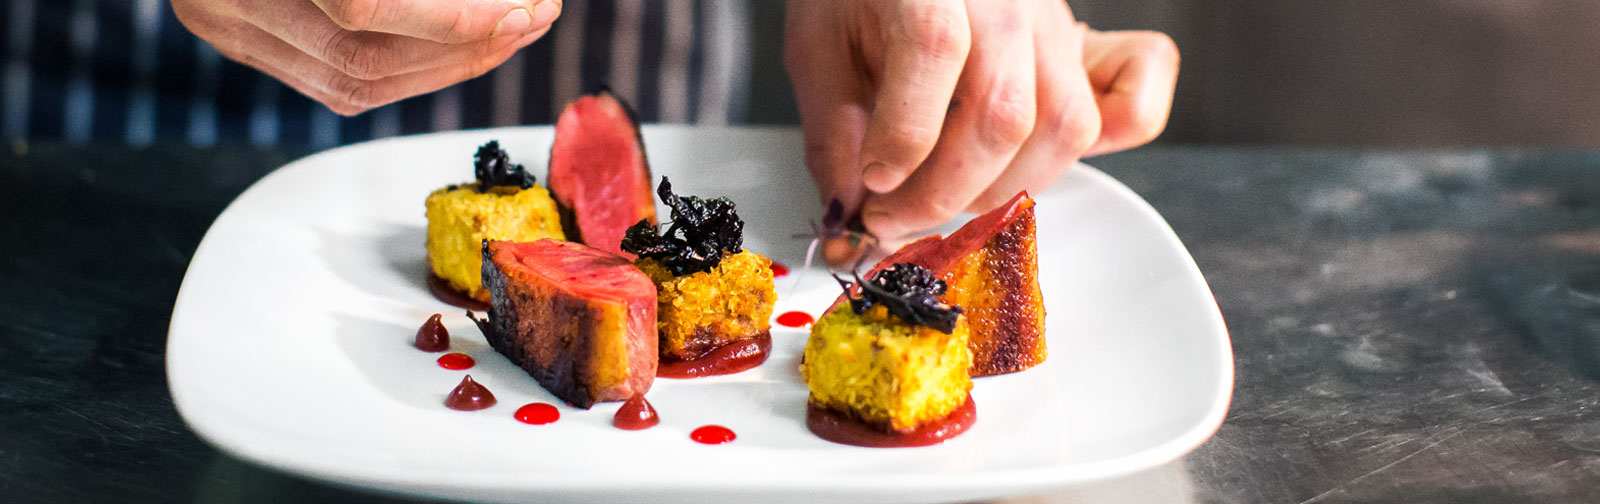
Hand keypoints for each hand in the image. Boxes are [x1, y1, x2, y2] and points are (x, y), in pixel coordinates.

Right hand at [174, 0, 561, 114]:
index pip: (363, 5)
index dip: (453, 17)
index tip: (521, 7)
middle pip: (366, 55)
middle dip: (468, 45)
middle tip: (534, 18)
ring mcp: (225, 23)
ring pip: (355, 84)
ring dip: (447, 66)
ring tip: (512, 33)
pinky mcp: (237, 41)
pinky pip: (335, 83)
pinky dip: (407, 71)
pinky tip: (459, 48)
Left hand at [785, 0, 1177, 262]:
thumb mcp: (820, 46)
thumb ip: (834, 131)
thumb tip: (849, 212)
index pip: (935, 53)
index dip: (902, 137)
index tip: (870, 184)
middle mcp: (1007, 0)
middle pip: (1004, 112)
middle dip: (943, 191)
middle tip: (893, 217)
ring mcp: (1053, 26)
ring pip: (1064, 126)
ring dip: (1002, 189)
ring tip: (946, 201)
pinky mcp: (1082, 53)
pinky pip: (1134, 105)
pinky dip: (1110, 146)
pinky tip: (1035, 164)